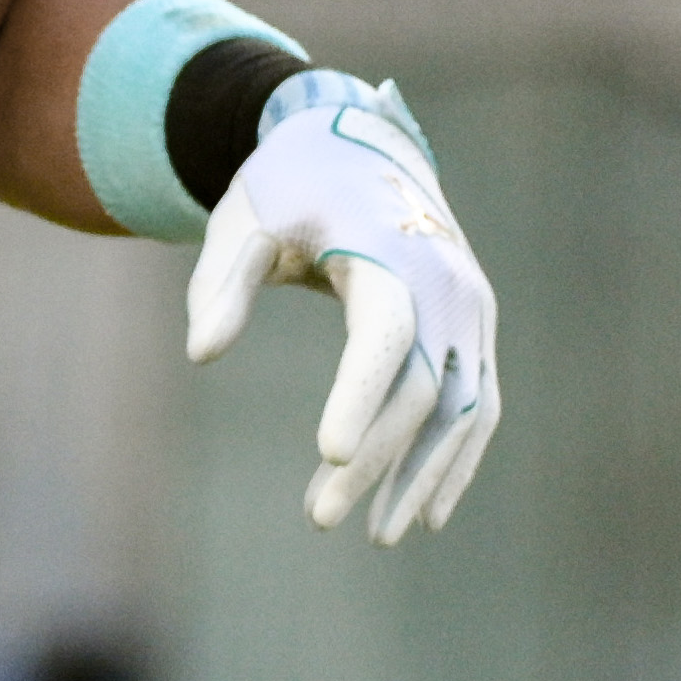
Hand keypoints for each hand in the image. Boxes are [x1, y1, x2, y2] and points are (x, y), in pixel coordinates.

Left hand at [184, 78, 500, 544]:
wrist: (361, 146)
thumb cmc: (290, 188)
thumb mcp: (242, 220)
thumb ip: (219, 284)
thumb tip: (202, 354)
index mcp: (389, 250)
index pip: (385, 334)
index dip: (361, 395)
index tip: (327, 453)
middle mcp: (447, 282)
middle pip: (421, 388)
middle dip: (374, 459)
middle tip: (318, 517)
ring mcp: (473, 308)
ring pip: (461, 408)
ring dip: (422, 475)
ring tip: (376, 534)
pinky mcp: (478, 330)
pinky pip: (477, 404)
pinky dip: (456, 460)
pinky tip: (424, 512)